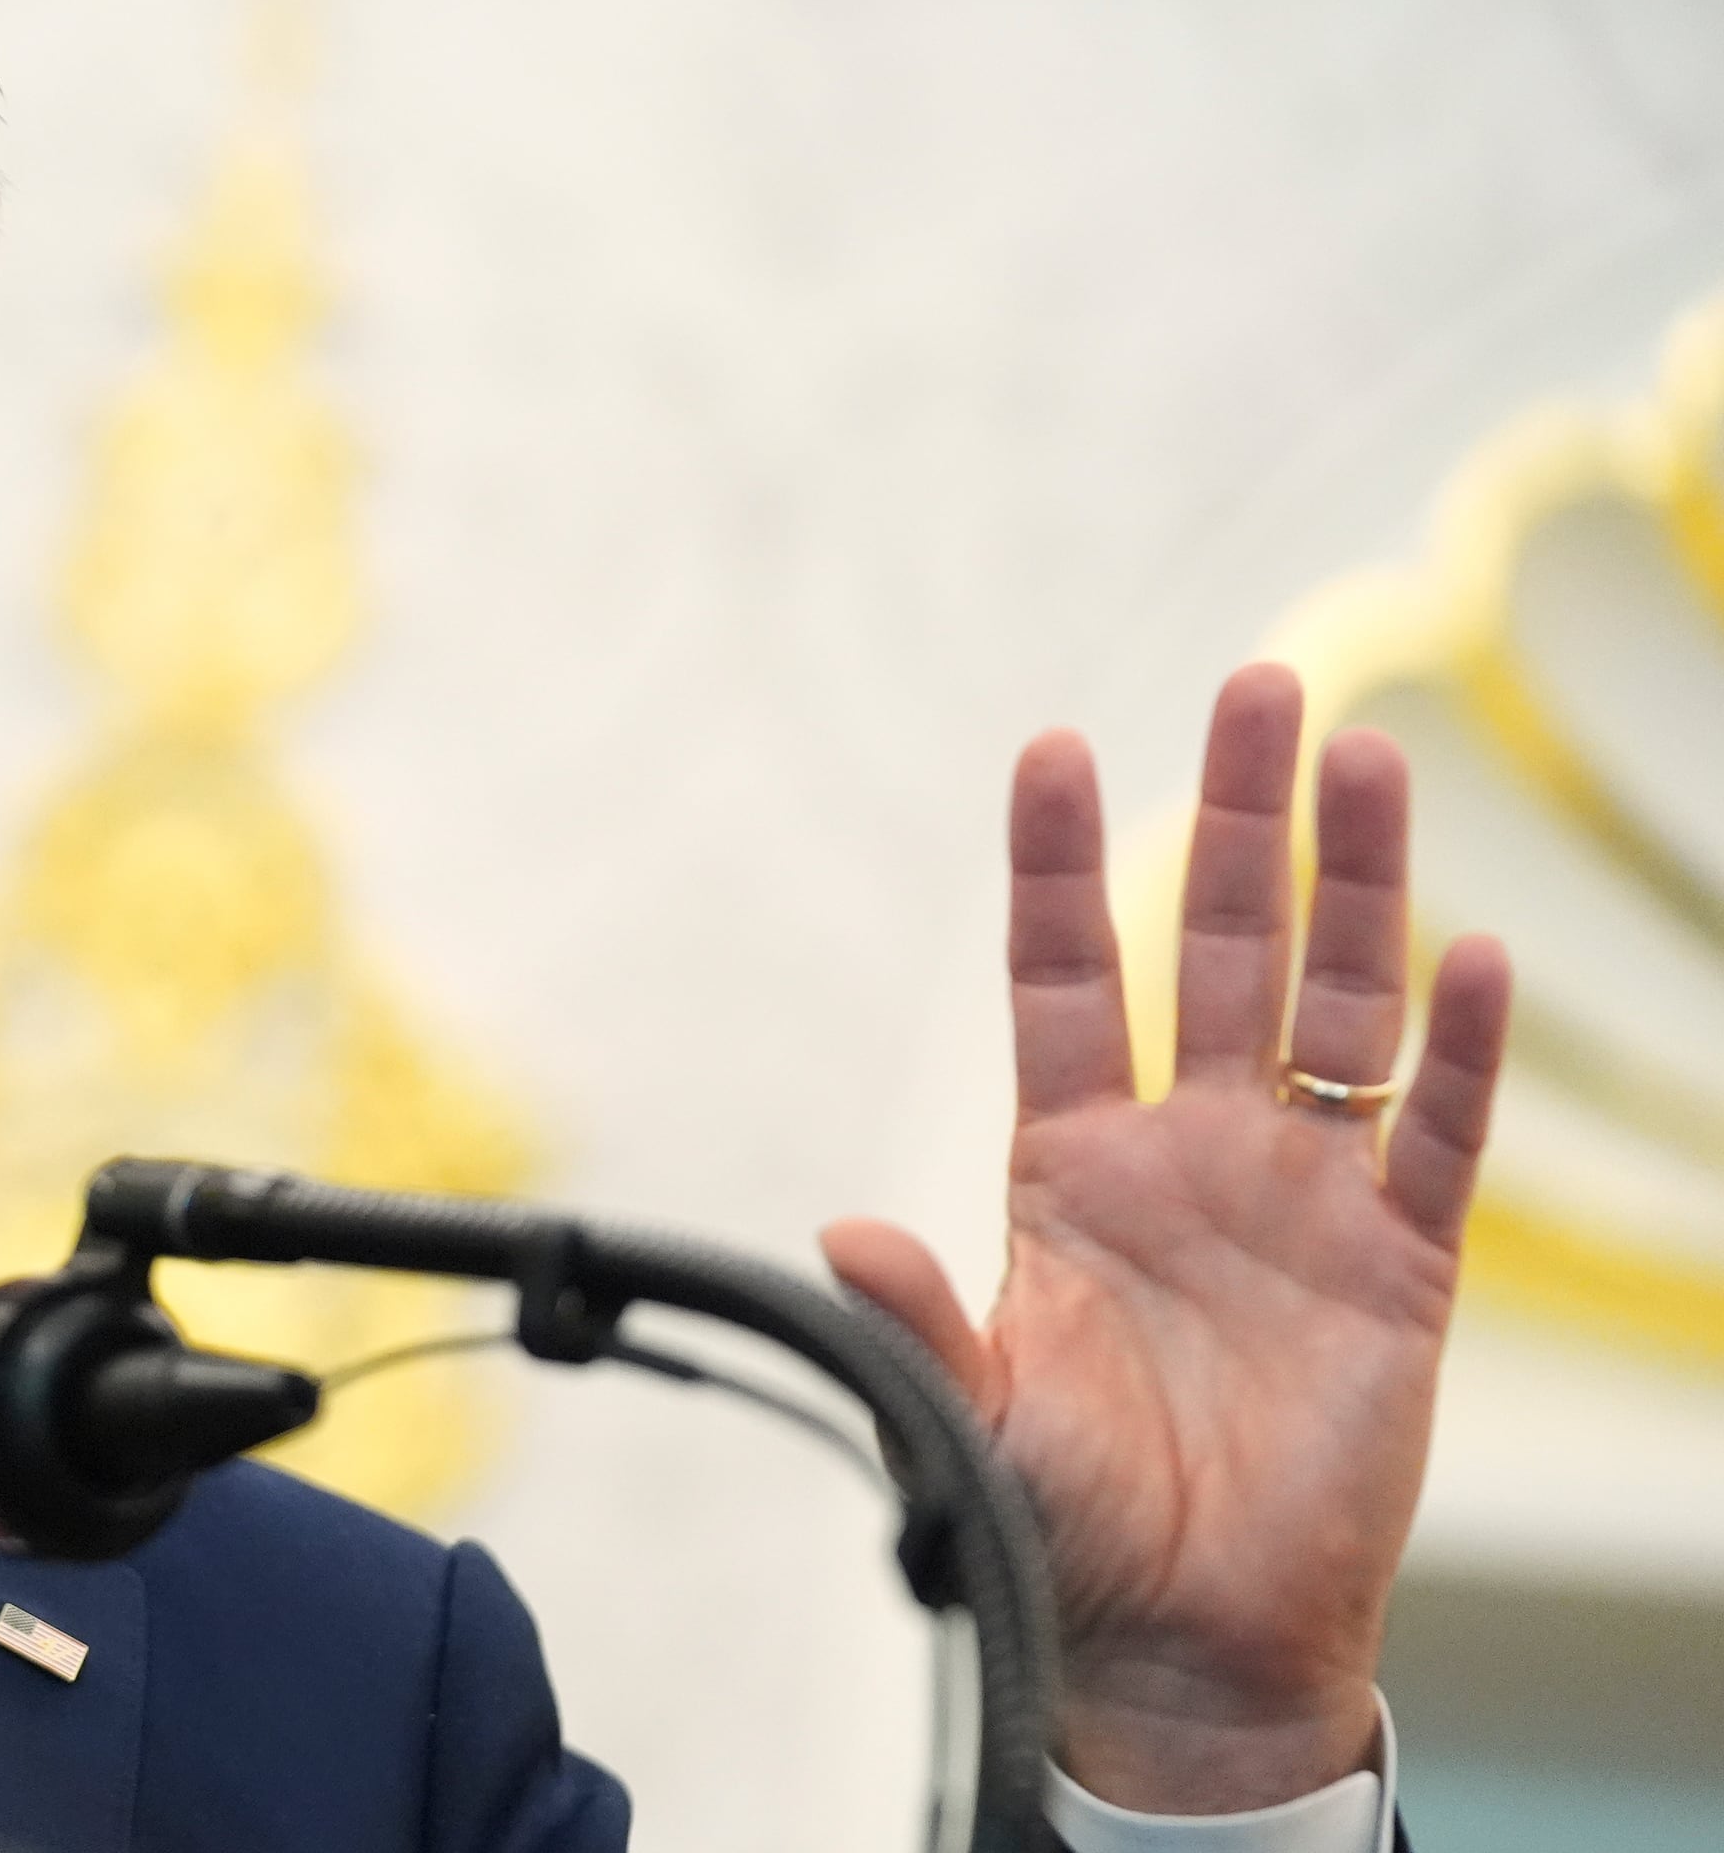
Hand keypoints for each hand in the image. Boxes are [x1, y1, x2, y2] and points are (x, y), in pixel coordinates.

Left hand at [820, 664, 1510, 1813]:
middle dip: (1238, 819)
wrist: (1182, 1639)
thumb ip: (922, 1322)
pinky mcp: (1402, 1269)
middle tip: (1259, 684)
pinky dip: (1465, 1054)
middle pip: (1217, 948)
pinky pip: (1441, 1140)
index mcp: (1071, 1166)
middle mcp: (1190, 1151)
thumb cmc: (1064, 1527)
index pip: (1061, 977)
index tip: (1048, 746)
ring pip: (1340, 1006)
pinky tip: (1478, 955)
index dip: (1053, 867)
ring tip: (1366, 757)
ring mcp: (1303, 1197)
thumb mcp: (973, 1417)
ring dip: (1358, 888)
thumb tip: (843, 1232)